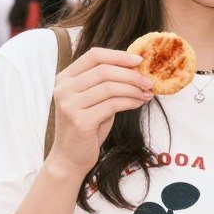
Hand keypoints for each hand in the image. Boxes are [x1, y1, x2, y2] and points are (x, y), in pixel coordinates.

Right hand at [50, 47, 153, 176]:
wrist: (70, 158)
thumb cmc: (87, 126)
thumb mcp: (94, 99)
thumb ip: (107, 82)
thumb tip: (137, 68)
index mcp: (65, 78)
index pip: (94, 55)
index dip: (119, 55)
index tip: (139, 60)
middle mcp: (63, 89)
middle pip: (104, 70)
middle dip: (131, 75)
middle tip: (149, 81)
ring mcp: (69, 105)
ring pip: (110, 87)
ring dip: (134, 89)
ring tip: (147, 93)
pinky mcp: (80, 121)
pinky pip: (112, 104)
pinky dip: (130, 101)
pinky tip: (138, 103)